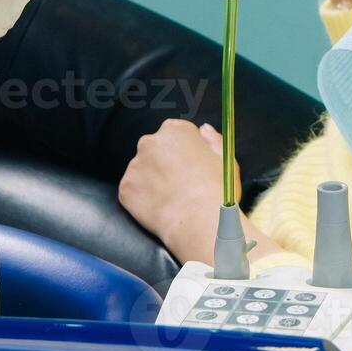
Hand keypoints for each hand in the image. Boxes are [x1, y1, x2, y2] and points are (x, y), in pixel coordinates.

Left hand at [119, 119, 276, 263]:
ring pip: (144, 170)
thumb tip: (203, 129)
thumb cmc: (216, 188)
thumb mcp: (225, 158)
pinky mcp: (125, 189)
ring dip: (154, 180)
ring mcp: (134, 166)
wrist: (197, 221)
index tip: (193, 165)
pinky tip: (162, 206)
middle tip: (183, 183)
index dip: (187, 150)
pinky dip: (145, 198)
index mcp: (174, 130)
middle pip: (157, 149)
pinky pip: (134, 191)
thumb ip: (213, 139)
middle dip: (166, 162)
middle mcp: (149, 143)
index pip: (177, 134)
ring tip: (173, 197)